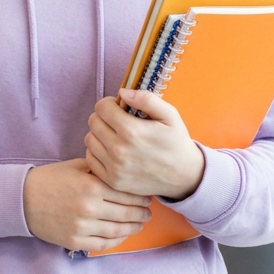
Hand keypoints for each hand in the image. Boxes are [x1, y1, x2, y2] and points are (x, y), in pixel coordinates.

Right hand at [22, 158, 152, 251]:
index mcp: (92, 186)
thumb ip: (101, 169)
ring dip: (134, 227)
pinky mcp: (75, 241)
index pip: (127, 193)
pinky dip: (117, 240)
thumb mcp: (76, 166)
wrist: (23, 199)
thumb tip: (126, 171)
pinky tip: (123, 234)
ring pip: (119, 230)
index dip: (141, 196)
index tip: (148, 195)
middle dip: (142, 213)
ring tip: (141, 223)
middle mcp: (89, 208)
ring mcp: (82, 227)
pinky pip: (104, 244)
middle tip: (149, 211)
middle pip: (127, 213)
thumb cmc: (51, 179)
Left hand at [84, 89, 204, 200]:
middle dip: (103, 117)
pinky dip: (97, 152)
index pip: (101, 108)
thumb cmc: (176, 142)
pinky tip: (111, 150)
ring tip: (115, 135)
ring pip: (89, 140)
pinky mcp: (112, 181)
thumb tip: (122, 93)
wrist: (183, 176)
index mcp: (132, 131)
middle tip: (117, 121)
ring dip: (99, 134)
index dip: (109, 103)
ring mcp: (114, 168)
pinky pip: (90, 159)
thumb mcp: (169, 115)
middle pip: (93, 122)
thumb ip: (146, 99)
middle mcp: (119, 150)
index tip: (118, 108)